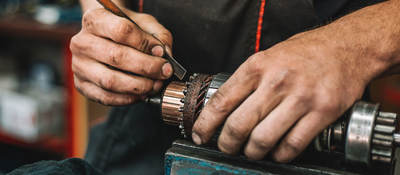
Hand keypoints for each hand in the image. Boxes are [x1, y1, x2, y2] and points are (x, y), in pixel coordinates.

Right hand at [70, 8, 172, 104]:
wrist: (105, 37)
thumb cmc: (125, 30)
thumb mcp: (144, 23)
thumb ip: (158, 36)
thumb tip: (164, 54)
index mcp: (95, 19)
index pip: (121, 30)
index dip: (145, 43)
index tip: (161, 52)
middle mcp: (82, 42)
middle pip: (116, 56)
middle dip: (147, 67)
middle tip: (164, 72)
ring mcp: (79, 65)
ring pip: (110, 81)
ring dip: (139, 86)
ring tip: (155, 85)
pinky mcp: (82, 85)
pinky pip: (106, 97)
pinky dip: (128, 99)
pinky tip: (142, 94)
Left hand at [192, 32, 375, 161]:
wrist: (347, 47)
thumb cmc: (305, 52)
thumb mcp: (268, 56)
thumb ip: (247, 80)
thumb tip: (223, 108)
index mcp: (258, 66)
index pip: (222, 101)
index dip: (206, 124)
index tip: (200, 135)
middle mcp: (277, 82)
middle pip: (239, 125)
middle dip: (227, 144)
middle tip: (227, 147)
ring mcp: (300, 98)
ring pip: (263, 139)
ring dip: (252, 152)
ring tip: (252, 151)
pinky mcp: (322, 112)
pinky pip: (292, 145)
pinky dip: (280, 155)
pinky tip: (277, 152)